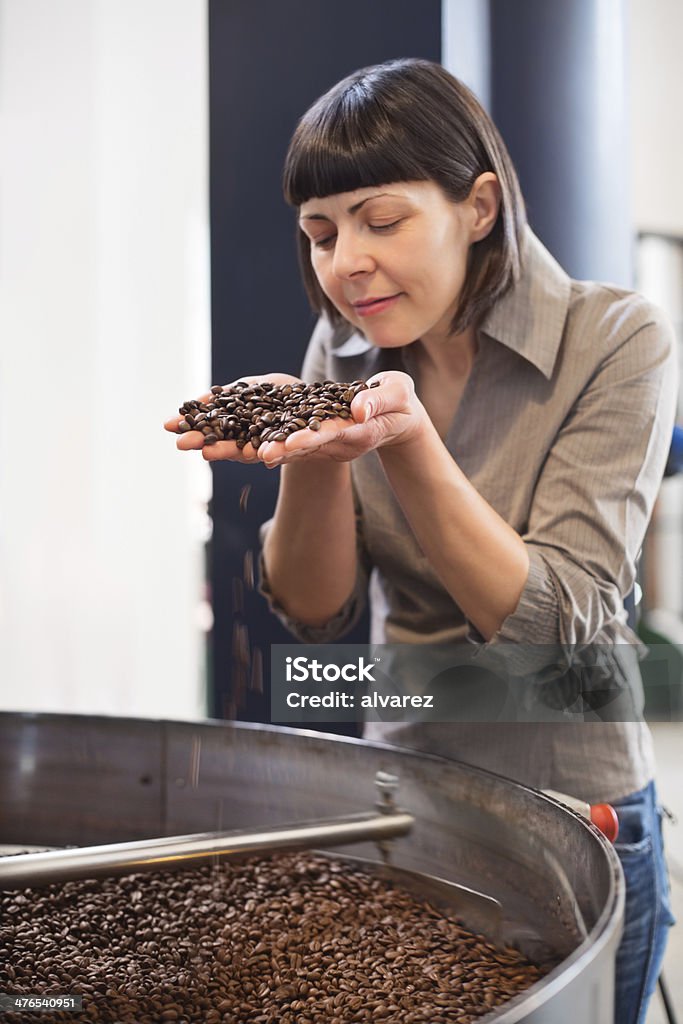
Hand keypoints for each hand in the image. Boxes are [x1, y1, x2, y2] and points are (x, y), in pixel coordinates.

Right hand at [163, 374, 301, 463]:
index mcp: (241, 426)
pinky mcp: (301, 446)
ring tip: (208, 453)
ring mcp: (275, 444)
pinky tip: (263, 454)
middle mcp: (254, 439)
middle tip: (182, 443)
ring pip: (251, 450)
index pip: (213, 427)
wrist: (327, 404)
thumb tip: (199, 399)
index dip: (192, 426)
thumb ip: (230, 394)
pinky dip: (277, 451)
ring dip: (230, 452)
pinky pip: (288, 448)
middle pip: (227, 443)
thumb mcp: (254, 387)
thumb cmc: (286, 395)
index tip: (166, 425)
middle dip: (205, 442)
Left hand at [256, 371, 427, 466]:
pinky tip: (241, 443)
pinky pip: (290, 446)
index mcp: (359, 433)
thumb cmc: (401, 402)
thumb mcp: (398, 393)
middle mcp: (340, 445)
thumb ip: (380, 399)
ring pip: (291, 450)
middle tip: (247, 454)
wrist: (398, 419)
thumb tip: (359, 410)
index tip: (285, 444)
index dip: (307, 439)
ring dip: (261, 451)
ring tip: (231, 452)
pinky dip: (266, 444)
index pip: (329, 435)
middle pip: (303, 448)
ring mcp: (328, 447)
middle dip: (274, 450)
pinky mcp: (319, 444)